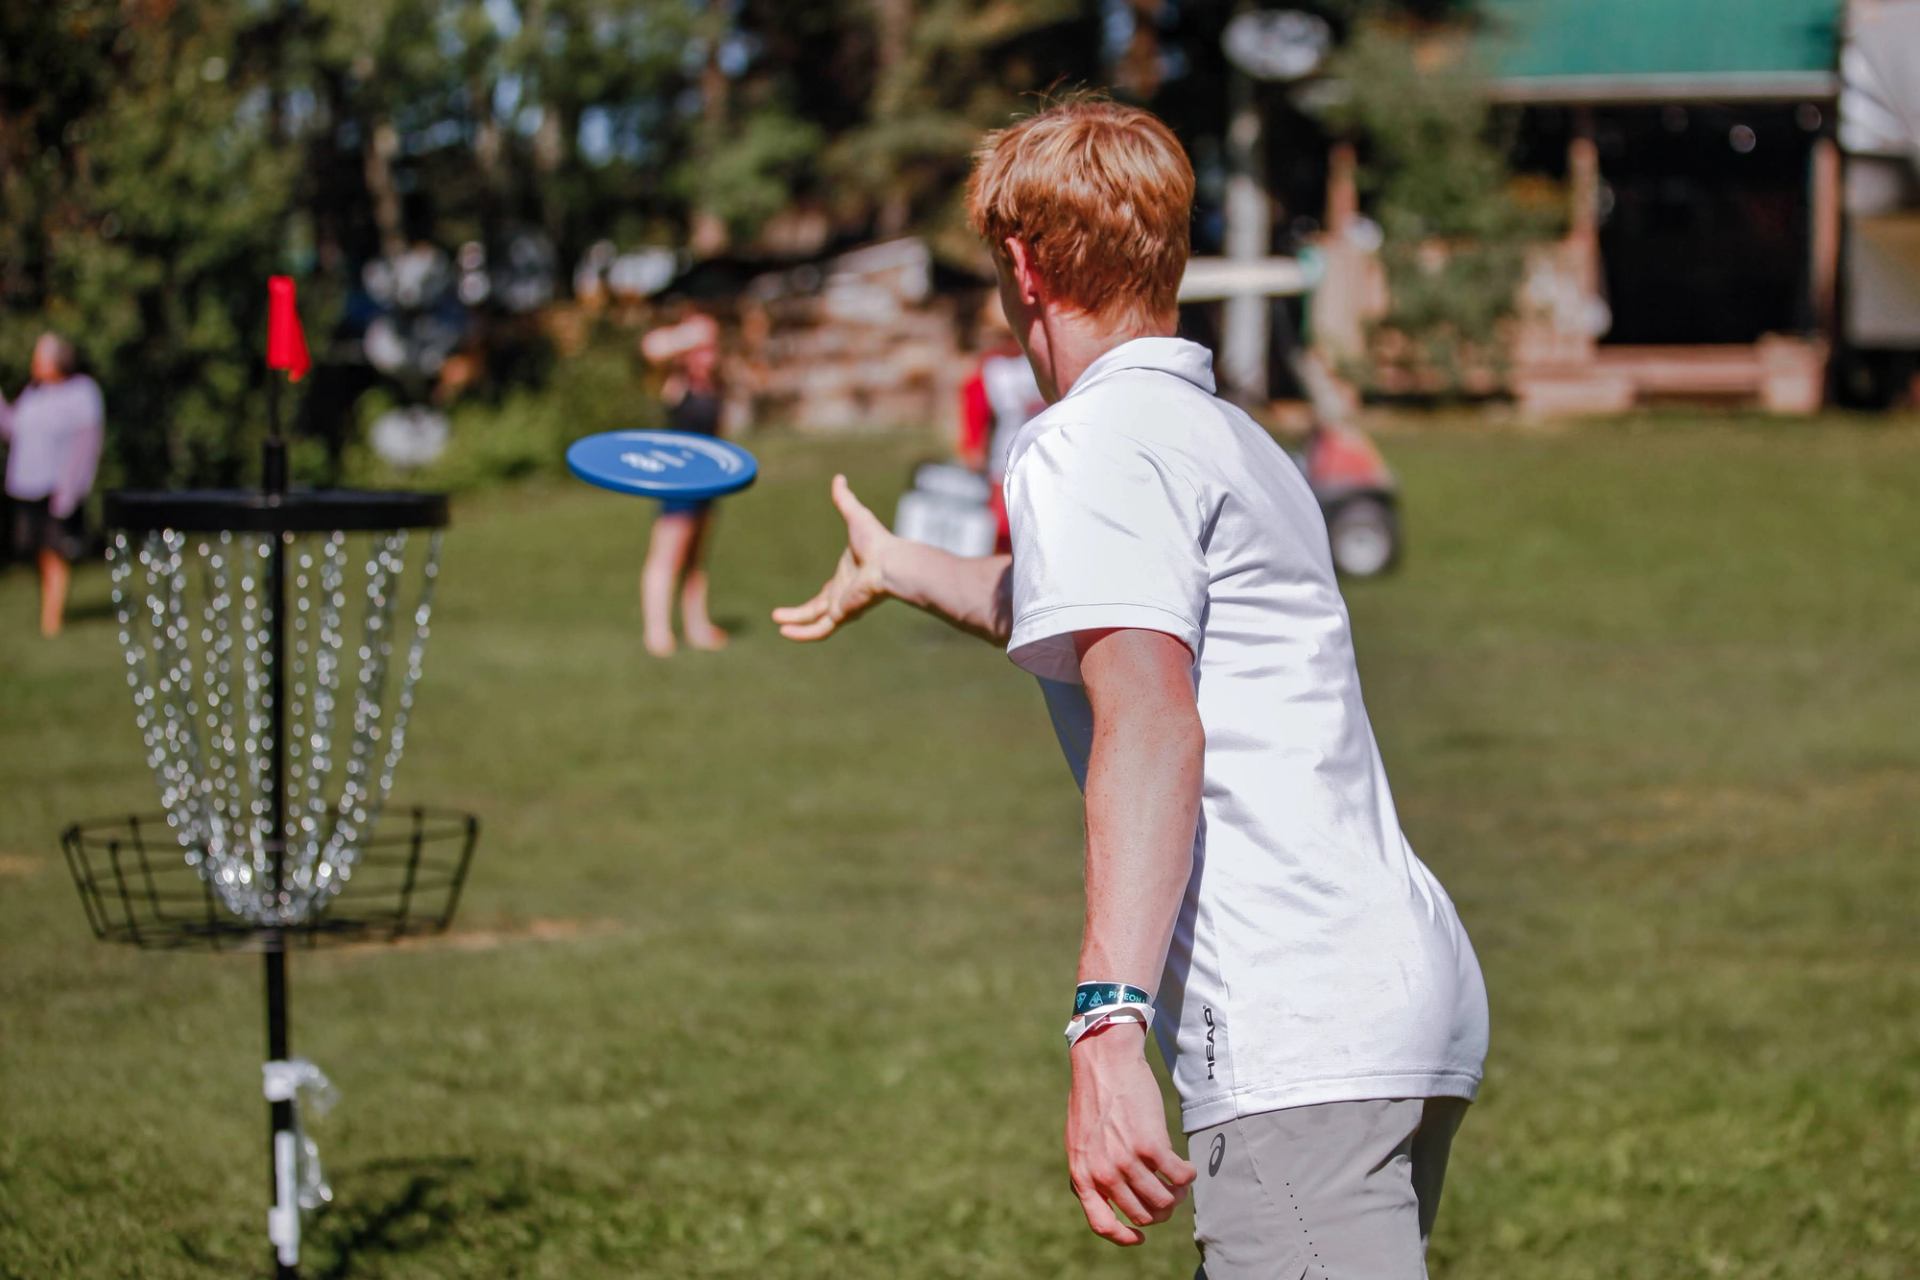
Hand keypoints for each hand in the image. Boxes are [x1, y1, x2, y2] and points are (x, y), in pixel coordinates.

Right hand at [771, 474, 893, 640]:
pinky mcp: (842, 614)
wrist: (891, 561)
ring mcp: (842, 607)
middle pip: (816, 610)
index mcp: (845, 579)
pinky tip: (784, 632)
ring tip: (779, 627)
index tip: (802, 606)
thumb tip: (839, 478)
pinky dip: (802, 633)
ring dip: (796, 626)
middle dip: (798, 615)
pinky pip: (819, 629)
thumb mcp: (855, 516)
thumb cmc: (877, 541)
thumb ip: (844, 500)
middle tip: (779, 616)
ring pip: (816, 624)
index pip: (826, 593)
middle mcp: (843, 596)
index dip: (814, 600)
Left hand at [1065, 1022, 1195, 1245]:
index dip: (1123, 1237)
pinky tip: (1187, 1167)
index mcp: (1082, 1175)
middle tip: (1168, 1195)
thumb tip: (1106, 1196)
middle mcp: (1103, 1173)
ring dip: (1177, 1195)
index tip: (1140, 1236)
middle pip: (1142, 1215)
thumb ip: (1090, 1170)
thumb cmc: (1094, 1099)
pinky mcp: (1150, 1145)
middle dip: (1160, 1211)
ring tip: (1179, 1182)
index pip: (1102, 1224)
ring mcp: (1127, 1161)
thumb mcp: (1079, 1141)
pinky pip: (1179, 1177)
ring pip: (1164, 1201)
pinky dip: (1188, 1176)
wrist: (1103, 1063)